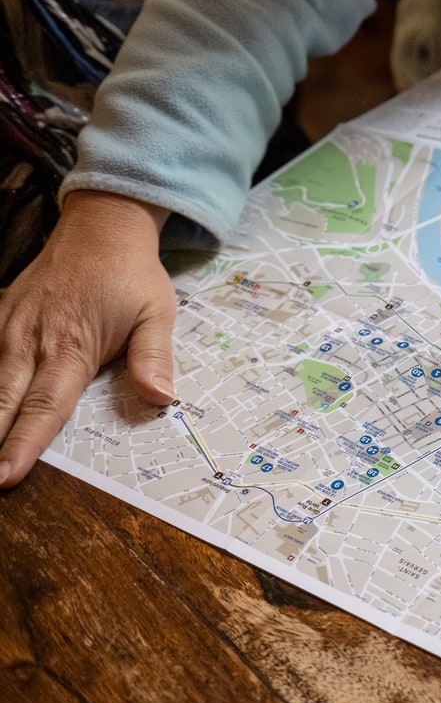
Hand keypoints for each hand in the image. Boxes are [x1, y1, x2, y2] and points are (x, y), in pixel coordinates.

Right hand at [0, 191, 175, 485]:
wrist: (100, 228)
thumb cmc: (132, 275)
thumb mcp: (157, 312)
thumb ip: (153, 357)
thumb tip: (162, 398)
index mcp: (71, 346)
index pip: (46, 406)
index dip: (25, 442)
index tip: (8, 475)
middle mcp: (31, 340)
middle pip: (5, 402)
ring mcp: (9, 328)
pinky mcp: (1, 318)